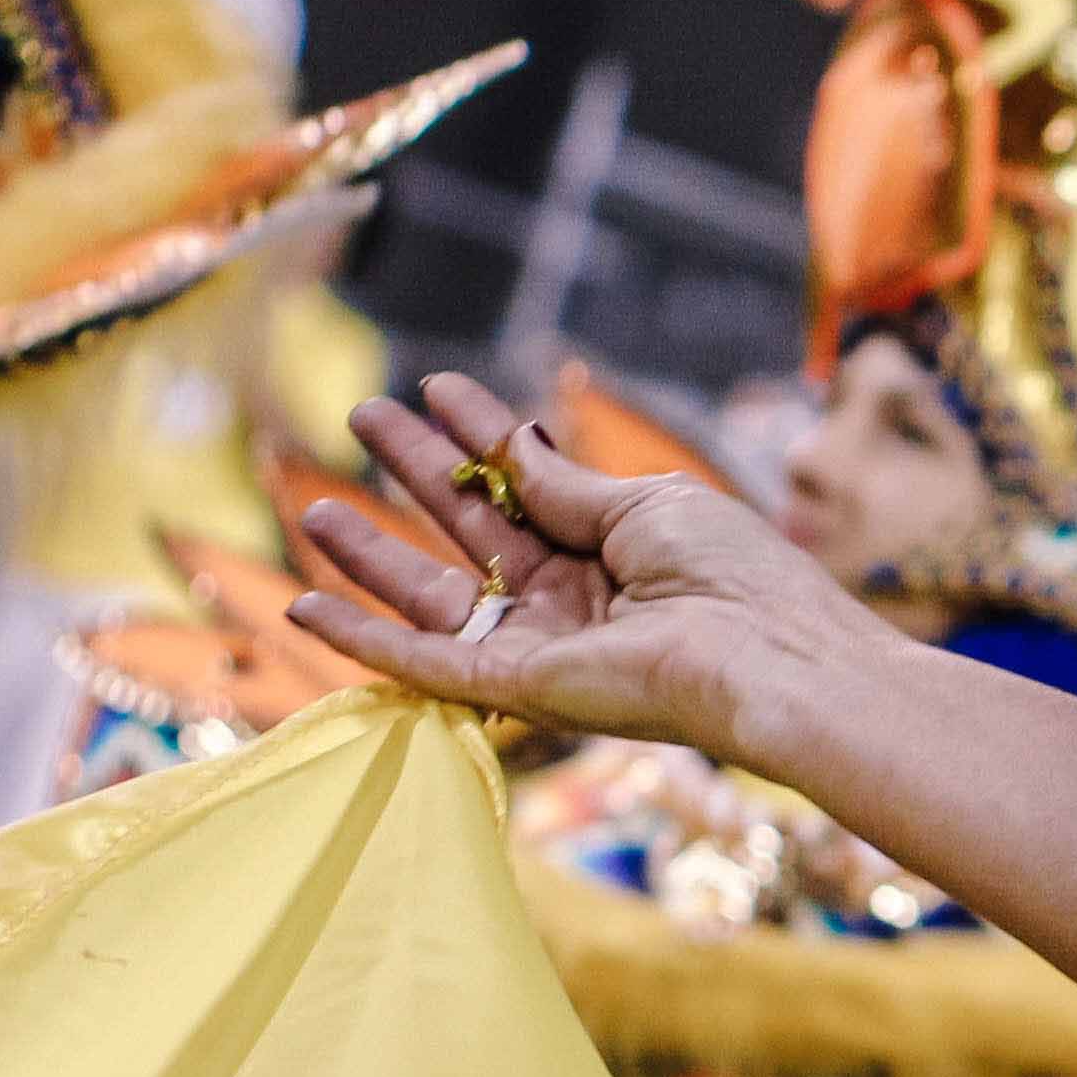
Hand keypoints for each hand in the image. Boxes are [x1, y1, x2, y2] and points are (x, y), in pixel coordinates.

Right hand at [289, 373, 897, 784]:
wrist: (769, 657)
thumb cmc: (735, 574)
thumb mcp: (646, 506)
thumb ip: (564, 485)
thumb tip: (507, 441)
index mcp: (619, 545)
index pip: (528, 482)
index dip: (479, 434)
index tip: (435, 387)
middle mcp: (576, 595)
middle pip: (473, 528)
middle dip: (417, 471)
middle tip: (362, 413)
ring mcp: (544, 642)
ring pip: (435, 597)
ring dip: (372, 555)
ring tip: (315, 506)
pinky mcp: (518, 688)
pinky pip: (425, 663)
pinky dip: (363, 639)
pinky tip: (306, 604)